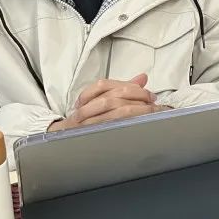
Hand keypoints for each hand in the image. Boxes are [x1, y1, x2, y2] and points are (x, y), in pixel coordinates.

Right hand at [48, 74, 164, 130]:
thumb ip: (123, 89)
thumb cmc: (89, 120)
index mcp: (85, 99)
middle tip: (151, 100)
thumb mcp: (104, 101)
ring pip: (114, 112)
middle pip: (111, 98)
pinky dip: (130, 122)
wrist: (67, 141)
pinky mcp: (94, 137)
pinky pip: (114, 128)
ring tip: (150, 110)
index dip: (129, 86)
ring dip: (136, 109)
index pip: (103, 85)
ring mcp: (86, 126)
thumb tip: (142, 77)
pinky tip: (140, 121)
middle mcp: (83, 111)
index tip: (148, 93)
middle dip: (135, 96)